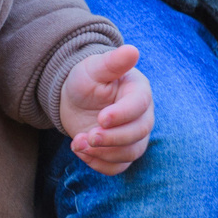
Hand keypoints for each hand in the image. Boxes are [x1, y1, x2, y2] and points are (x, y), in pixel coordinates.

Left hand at [59, 44, 152, 173]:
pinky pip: (118, 167)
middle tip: (88, 136)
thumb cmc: (87, 79)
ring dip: (103, 153)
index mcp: (138, 92)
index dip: (122, 115)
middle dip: (112, 139)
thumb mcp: (94, 68)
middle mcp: (141, 116)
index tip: (101, 119)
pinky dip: (99, 165)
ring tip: (77, 144)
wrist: (76, 98)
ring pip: (129, 153)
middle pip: (138, 134)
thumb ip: (113, 63)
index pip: (139, 107)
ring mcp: (133, 136)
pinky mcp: (120, 152)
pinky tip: (81, 152)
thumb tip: (132, 50)